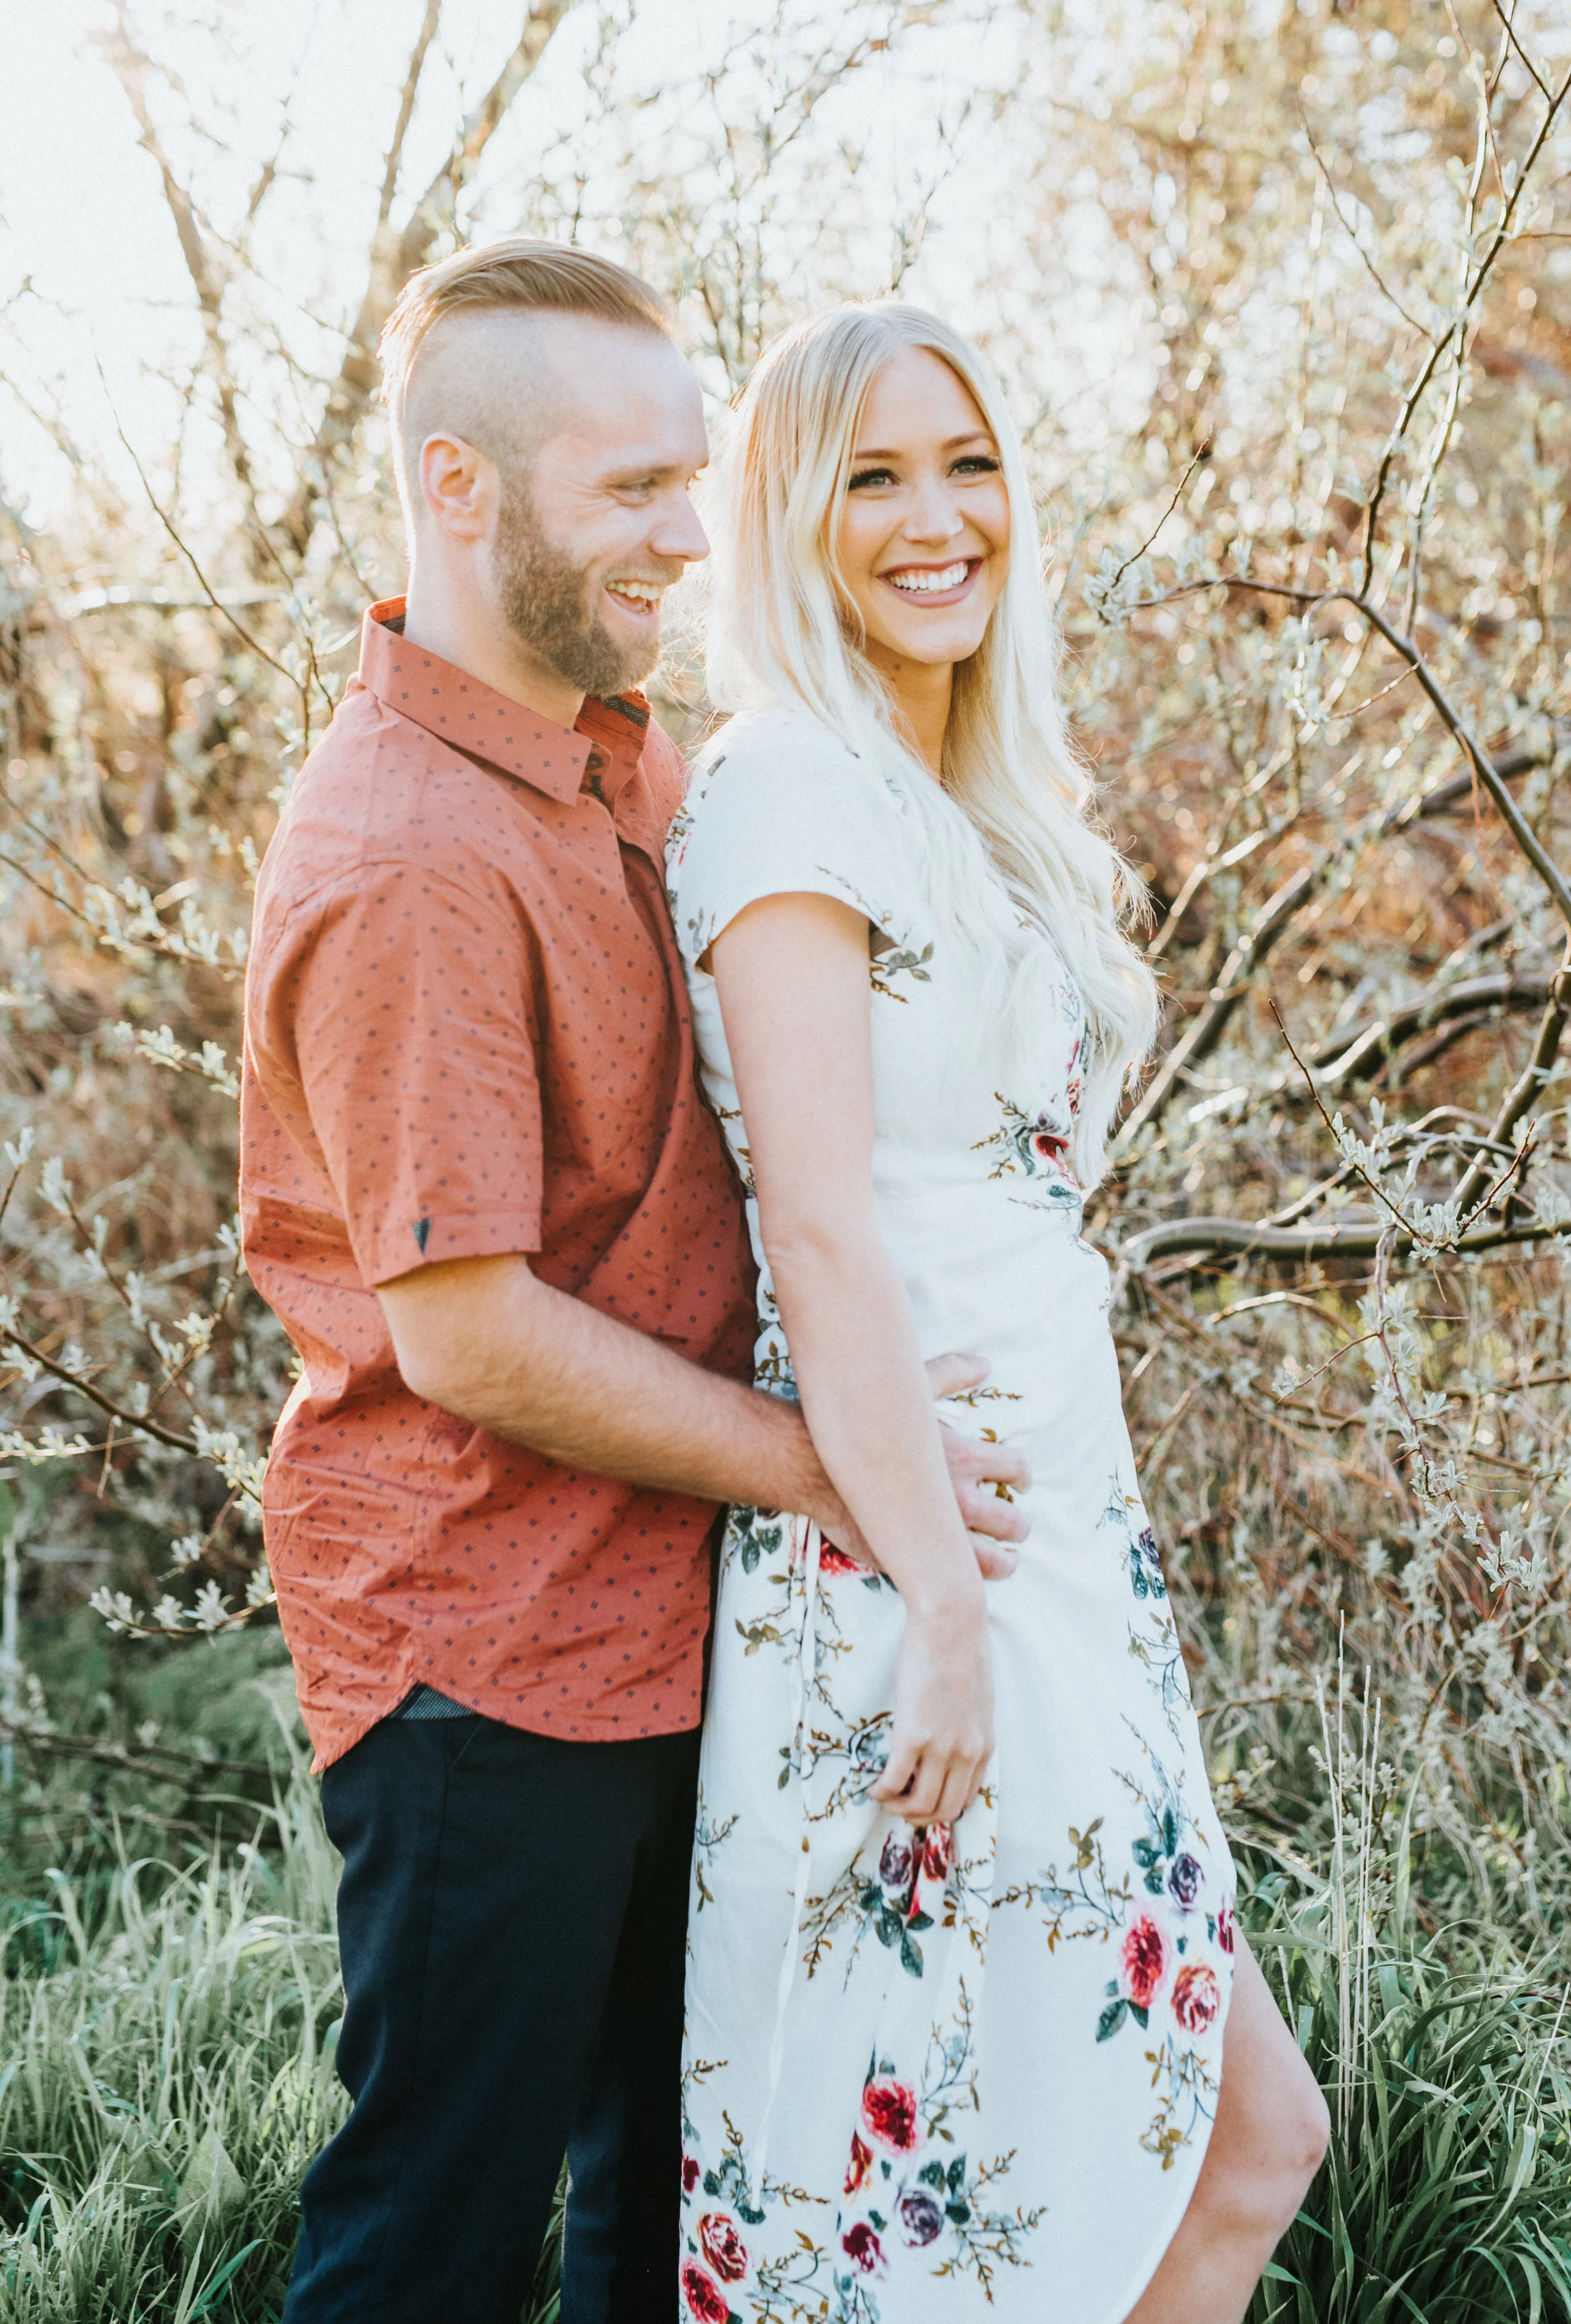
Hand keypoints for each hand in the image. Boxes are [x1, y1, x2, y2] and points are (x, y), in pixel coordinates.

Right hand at [803, 1353, 1029, 1578]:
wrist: (811, 1466)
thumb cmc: (860, 1424)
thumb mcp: (912, 1388)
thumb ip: (952, 1374)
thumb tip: (984, 1364)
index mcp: (964, 1457)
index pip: (1014, 1469)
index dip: (1023, 1476)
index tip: (1022, 1481)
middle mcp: (959, 1499)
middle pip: (1010, 1520)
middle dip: (1019, 1524)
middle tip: (1018, 1526)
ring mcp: (937, 1534)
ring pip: (991, 1560)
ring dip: (1004, 1561)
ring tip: (1006, 1561)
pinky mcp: (912, 1558)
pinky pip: (952, 1578)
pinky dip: (967, 1579)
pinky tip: (965, 1576)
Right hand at [870, 1600, 993, 1825]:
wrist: (951, 1624)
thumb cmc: (960, 1652)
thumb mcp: (976, 1700)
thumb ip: (967, 1728)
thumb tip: (947, 1743)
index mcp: (983, 1746)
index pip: (966, 1800)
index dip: (940, 1809)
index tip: (920, 1802)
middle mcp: (966, 1753)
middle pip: (945, 1811)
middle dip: (918, 1817)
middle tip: (898, 1807)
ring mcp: (942, 1746)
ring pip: (920, 1804)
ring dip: (898, 1809)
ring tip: (884, 1797)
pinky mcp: (914, 1734)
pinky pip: (895, 1781)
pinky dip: (882, 1792)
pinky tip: (873, 1786)